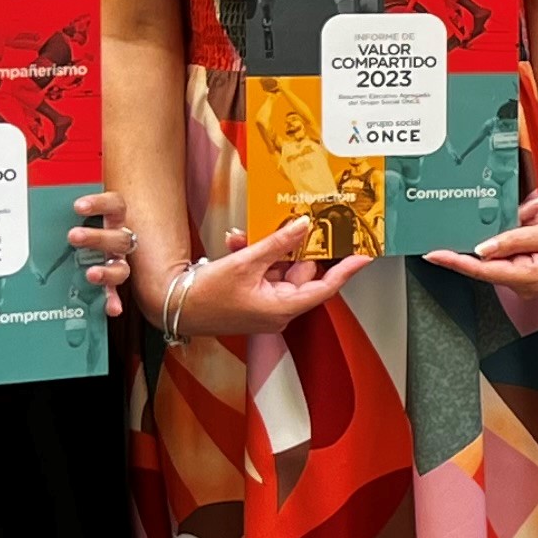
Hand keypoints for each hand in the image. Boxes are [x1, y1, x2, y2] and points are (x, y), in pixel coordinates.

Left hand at [65, 191, 137, 320]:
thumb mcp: (68, 213)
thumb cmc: (74, 226)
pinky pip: (115, 294)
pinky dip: (112, 301)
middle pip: (122, 238)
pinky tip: (110, 308)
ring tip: (89, 273)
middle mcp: (118, 240)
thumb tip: (28, 184)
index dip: (100, 205)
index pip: (116, 205)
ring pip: (122, 267)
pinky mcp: (110, 283)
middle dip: (98, 238)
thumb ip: (58, 205)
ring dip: (107, 271)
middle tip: (73, 236)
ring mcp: (116, 262)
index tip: (78, 206)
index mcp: (112, 219)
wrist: (82, 247)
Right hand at [154, 213, 361, 340]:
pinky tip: (238, 245)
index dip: (346, 270)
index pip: (325, 287)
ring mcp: (266, 307)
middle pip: (300, 274)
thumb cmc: (206, 294)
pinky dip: (256, 260)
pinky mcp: (253, 301)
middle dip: (289, 249)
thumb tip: (305, 226)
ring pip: (279, 271)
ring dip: (266, 252)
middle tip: (285, 226)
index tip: (364, 256)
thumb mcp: (246, 262)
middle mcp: (278, 311)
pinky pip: (264, 276)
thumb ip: (279, 243)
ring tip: (244, 239)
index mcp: (282, 308)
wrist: (173, 306)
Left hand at [425, 191, 537, 299]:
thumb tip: (482, 247)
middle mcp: (524, 284)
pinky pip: (518, 252)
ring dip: (519, 228)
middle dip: (504, 228)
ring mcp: (529, 280)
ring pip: (506, 250)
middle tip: (529, 211)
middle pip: (494, 256)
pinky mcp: (533, 273)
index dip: (455, 261)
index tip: (434, 254)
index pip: (480, 270)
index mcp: (527, 277)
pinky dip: (526, 234)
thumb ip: (513, 239)